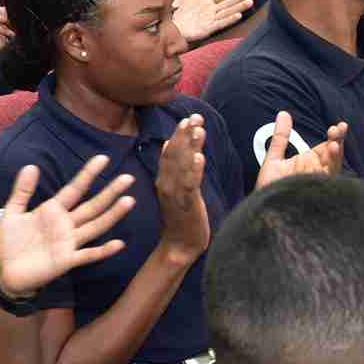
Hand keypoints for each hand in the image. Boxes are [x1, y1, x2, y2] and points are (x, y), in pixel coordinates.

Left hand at [0, 155, 136, 297]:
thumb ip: (22, 191)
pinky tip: (119, 244)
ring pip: (95, 226)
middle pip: (92, 206)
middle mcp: (65, 225)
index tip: (103, 158)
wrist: (7, 272)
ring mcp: (68, 242)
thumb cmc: (11, 243)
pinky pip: (88, 255)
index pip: (75, 189)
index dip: (88, 174)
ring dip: (112, 215)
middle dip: (109, 192)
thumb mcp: (13, 212)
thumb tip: (31, 165)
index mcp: (53, 211)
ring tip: (128, 201)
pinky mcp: (66, 261)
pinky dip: (103, 251)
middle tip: (128, 177)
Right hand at [155, 115, 211, 260]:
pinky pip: (190, 184)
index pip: (170, 151)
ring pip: (182, 165)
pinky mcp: (186, 203)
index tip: (189, 118)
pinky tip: (199, 157)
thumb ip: (172, 168)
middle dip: (185, 134)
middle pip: (174, 153)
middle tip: (195, 117)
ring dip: (190, 146)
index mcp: (164, 178)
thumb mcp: (174, 189)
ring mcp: (175, 193)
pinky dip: (194, 169)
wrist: (179, 245)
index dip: (179, 134)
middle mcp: (166, 182)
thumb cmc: (181, 217)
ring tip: (198, 129)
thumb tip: (169, 144)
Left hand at [170, 0, 255, 42]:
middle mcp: (210, 10)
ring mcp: (209, 20)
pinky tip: (238, 15)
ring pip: (227, 12)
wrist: (162, 23)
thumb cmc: (170, 8)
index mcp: (206, 1)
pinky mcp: (206, 29)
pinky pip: (220, 24)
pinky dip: (229, 20)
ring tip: (250, 1)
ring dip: (239, 7)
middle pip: (229, 3)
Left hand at [254, 111, 345, 188]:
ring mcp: (317, 183)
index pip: (327, 147)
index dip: (334, 136)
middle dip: (337, 143)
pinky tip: (326, 166)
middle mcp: (317, 172)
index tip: (338, 125)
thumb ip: (281, 137)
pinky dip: (326, 175)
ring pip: (332, 170)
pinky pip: (324, 184)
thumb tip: (284, 114)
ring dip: (335, 158)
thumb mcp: (274, 158)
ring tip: (335, 145)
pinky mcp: (313, 193)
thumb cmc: (270, 186)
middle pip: (333, 156)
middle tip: (338, 129)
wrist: (261, 207)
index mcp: (310, 162)